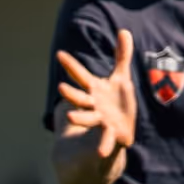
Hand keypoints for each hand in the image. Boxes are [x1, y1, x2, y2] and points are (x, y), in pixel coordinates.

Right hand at [55, 28, 139, 159]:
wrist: (120, 129)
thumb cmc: (117, 101)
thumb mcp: (121, 78)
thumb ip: (121, 55)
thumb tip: (123, 31)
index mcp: (94, 90)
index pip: (81, 76)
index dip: (71, 65)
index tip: (59, 54)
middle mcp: (93, 104)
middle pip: (80, 98)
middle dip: (72, 94)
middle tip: (61, 88)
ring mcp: (100, 119)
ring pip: (88, 118)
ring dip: (80, 118)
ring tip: (71, 118)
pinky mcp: (110, 133)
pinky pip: (106, 139)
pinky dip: (104, 145)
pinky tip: (100, 153)